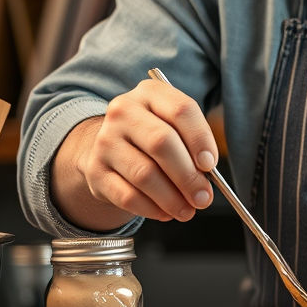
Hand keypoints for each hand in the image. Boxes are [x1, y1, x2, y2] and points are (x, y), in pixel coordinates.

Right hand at [50, 79, 217, 229]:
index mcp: (150, 93)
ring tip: (188, 210)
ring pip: (145, 174)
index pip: (181, 110)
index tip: (211, 164)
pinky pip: (127, 196)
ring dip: (172, 198)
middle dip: (188, 175)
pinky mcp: (95, 170)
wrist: (110, 144)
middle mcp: (124, 111)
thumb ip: (192, 144)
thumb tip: (206, 176)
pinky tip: (165, 212)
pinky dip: (151, 209)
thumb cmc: (153, 134)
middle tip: (204, 197)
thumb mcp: (173, 124)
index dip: (200, 139)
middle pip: (162, 143)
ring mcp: (105, 140)